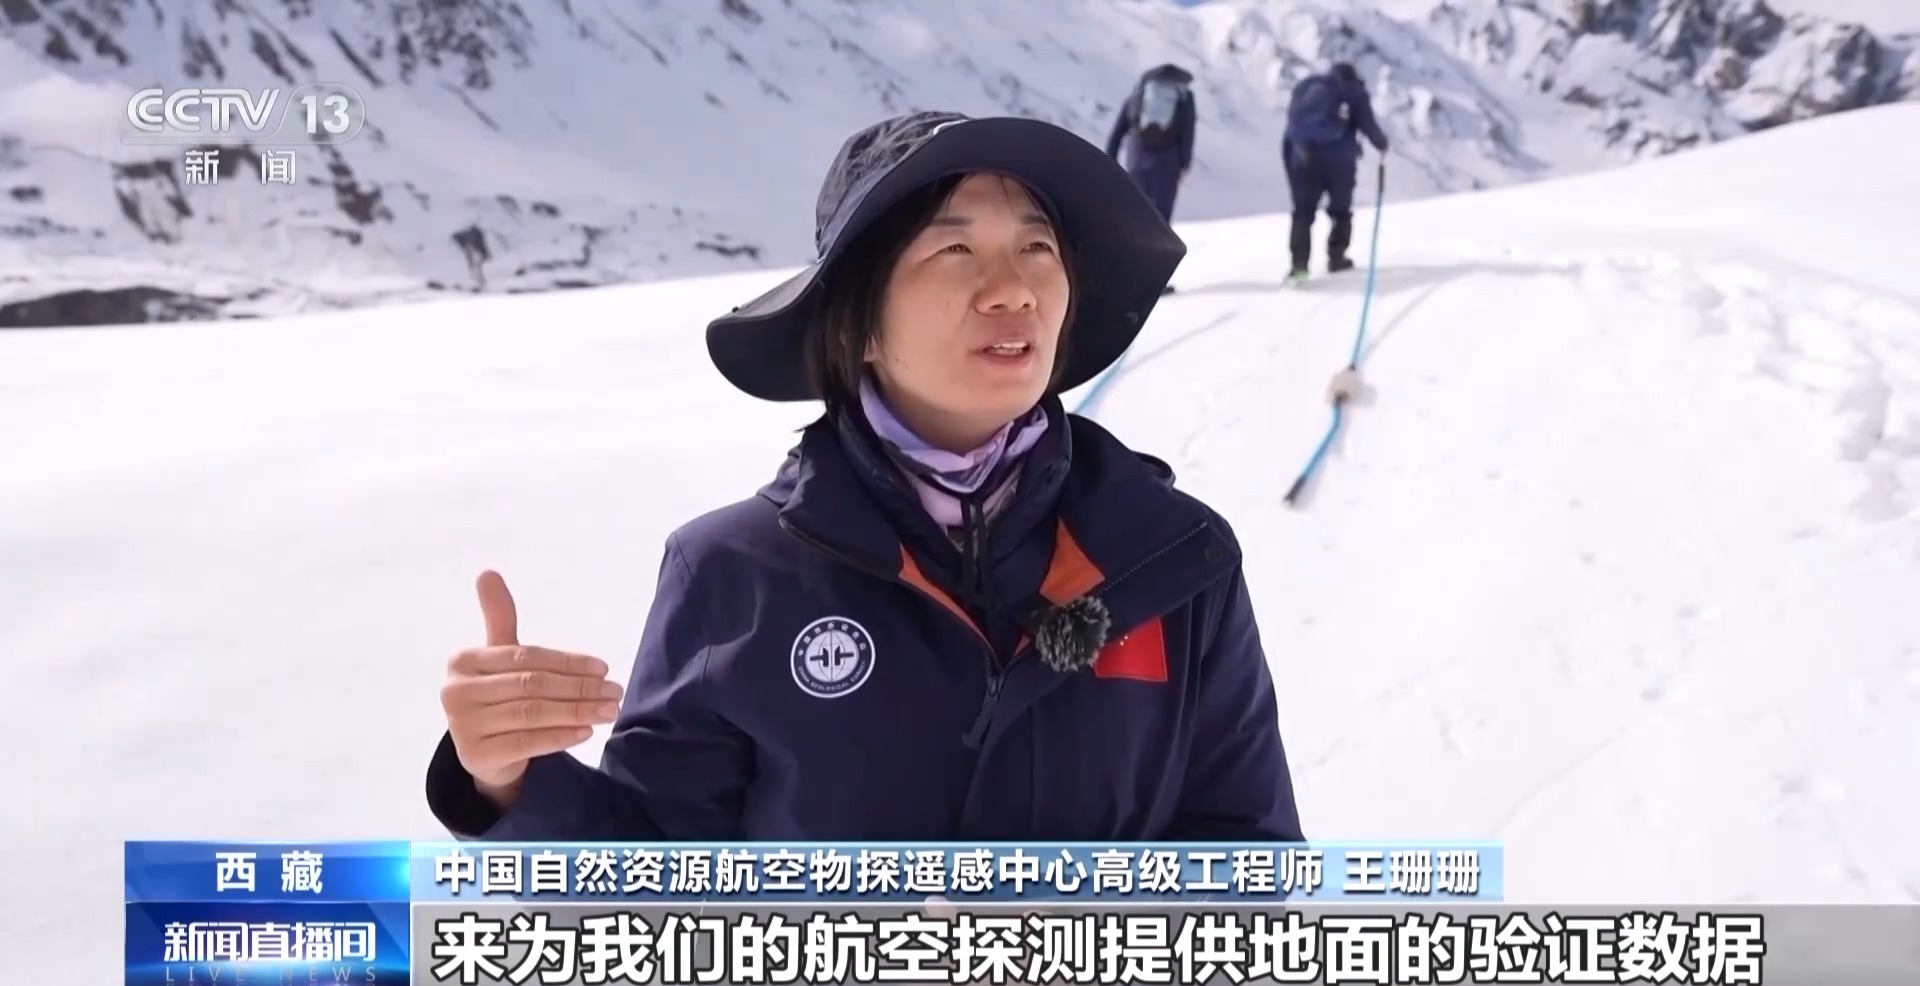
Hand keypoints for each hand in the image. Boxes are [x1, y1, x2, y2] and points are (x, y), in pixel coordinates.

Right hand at [441, 570, 622, 806]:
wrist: (486, 753)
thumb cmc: (498, 696)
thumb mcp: (499, 656)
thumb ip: (499, 618)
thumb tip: (487, 571)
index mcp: (462, 660)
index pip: (525, 657)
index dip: (567, 662)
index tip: (604, 668)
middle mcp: (455, 692)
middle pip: (531, 685)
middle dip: (579, 688)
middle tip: (616, 691)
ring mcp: (463, 726)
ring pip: (533, 714)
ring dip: (578, 712)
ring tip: (609, 710)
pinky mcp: (475, 755)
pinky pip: (528, 742)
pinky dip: (561, 736)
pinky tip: (587, 731)